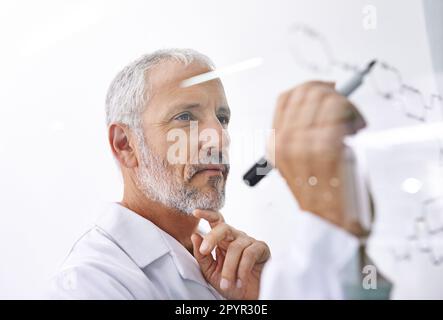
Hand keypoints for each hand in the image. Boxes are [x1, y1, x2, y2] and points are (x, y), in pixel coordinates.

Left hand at [190, 209, 269, 299]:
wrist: (248, 297)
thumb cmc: (230, 283)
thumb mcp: (211, 271)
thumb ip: (202, 255)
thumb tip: (195, 235)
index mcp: (223, 240)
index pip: (216, 221)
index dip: (207, 214)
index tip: (195, 212)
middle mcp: (236, 237)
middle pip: (223, 228)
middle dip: (212, 238)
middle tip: (204, 251)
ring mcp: (249, 241)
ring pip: (235, 248)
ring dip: (229, 269)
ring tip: (226, 284)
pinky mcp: (261, 248)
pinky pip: (249, 254)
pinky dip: (242, 270)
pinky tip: (240, 281)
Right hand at [267, 81, 366, 235]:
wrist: (331, 226)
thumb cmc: (321, 195)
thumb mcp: (297, 164)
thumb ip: (301, 134)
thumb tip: (322, 98)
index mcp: (275, 145)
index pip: (287, 98)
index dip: (310, 87)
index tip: (329, 90)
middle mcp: (285, 143)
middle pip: (306, 93)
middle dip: (331, 92)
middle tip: (346, 104)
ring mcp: (305, 146)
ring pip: (325, 99)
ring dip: (345, 103)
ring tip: (354, 121)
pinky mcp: (329, 150)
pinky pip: (340, 113)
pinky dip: (354, 114)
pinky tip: (358, 128)